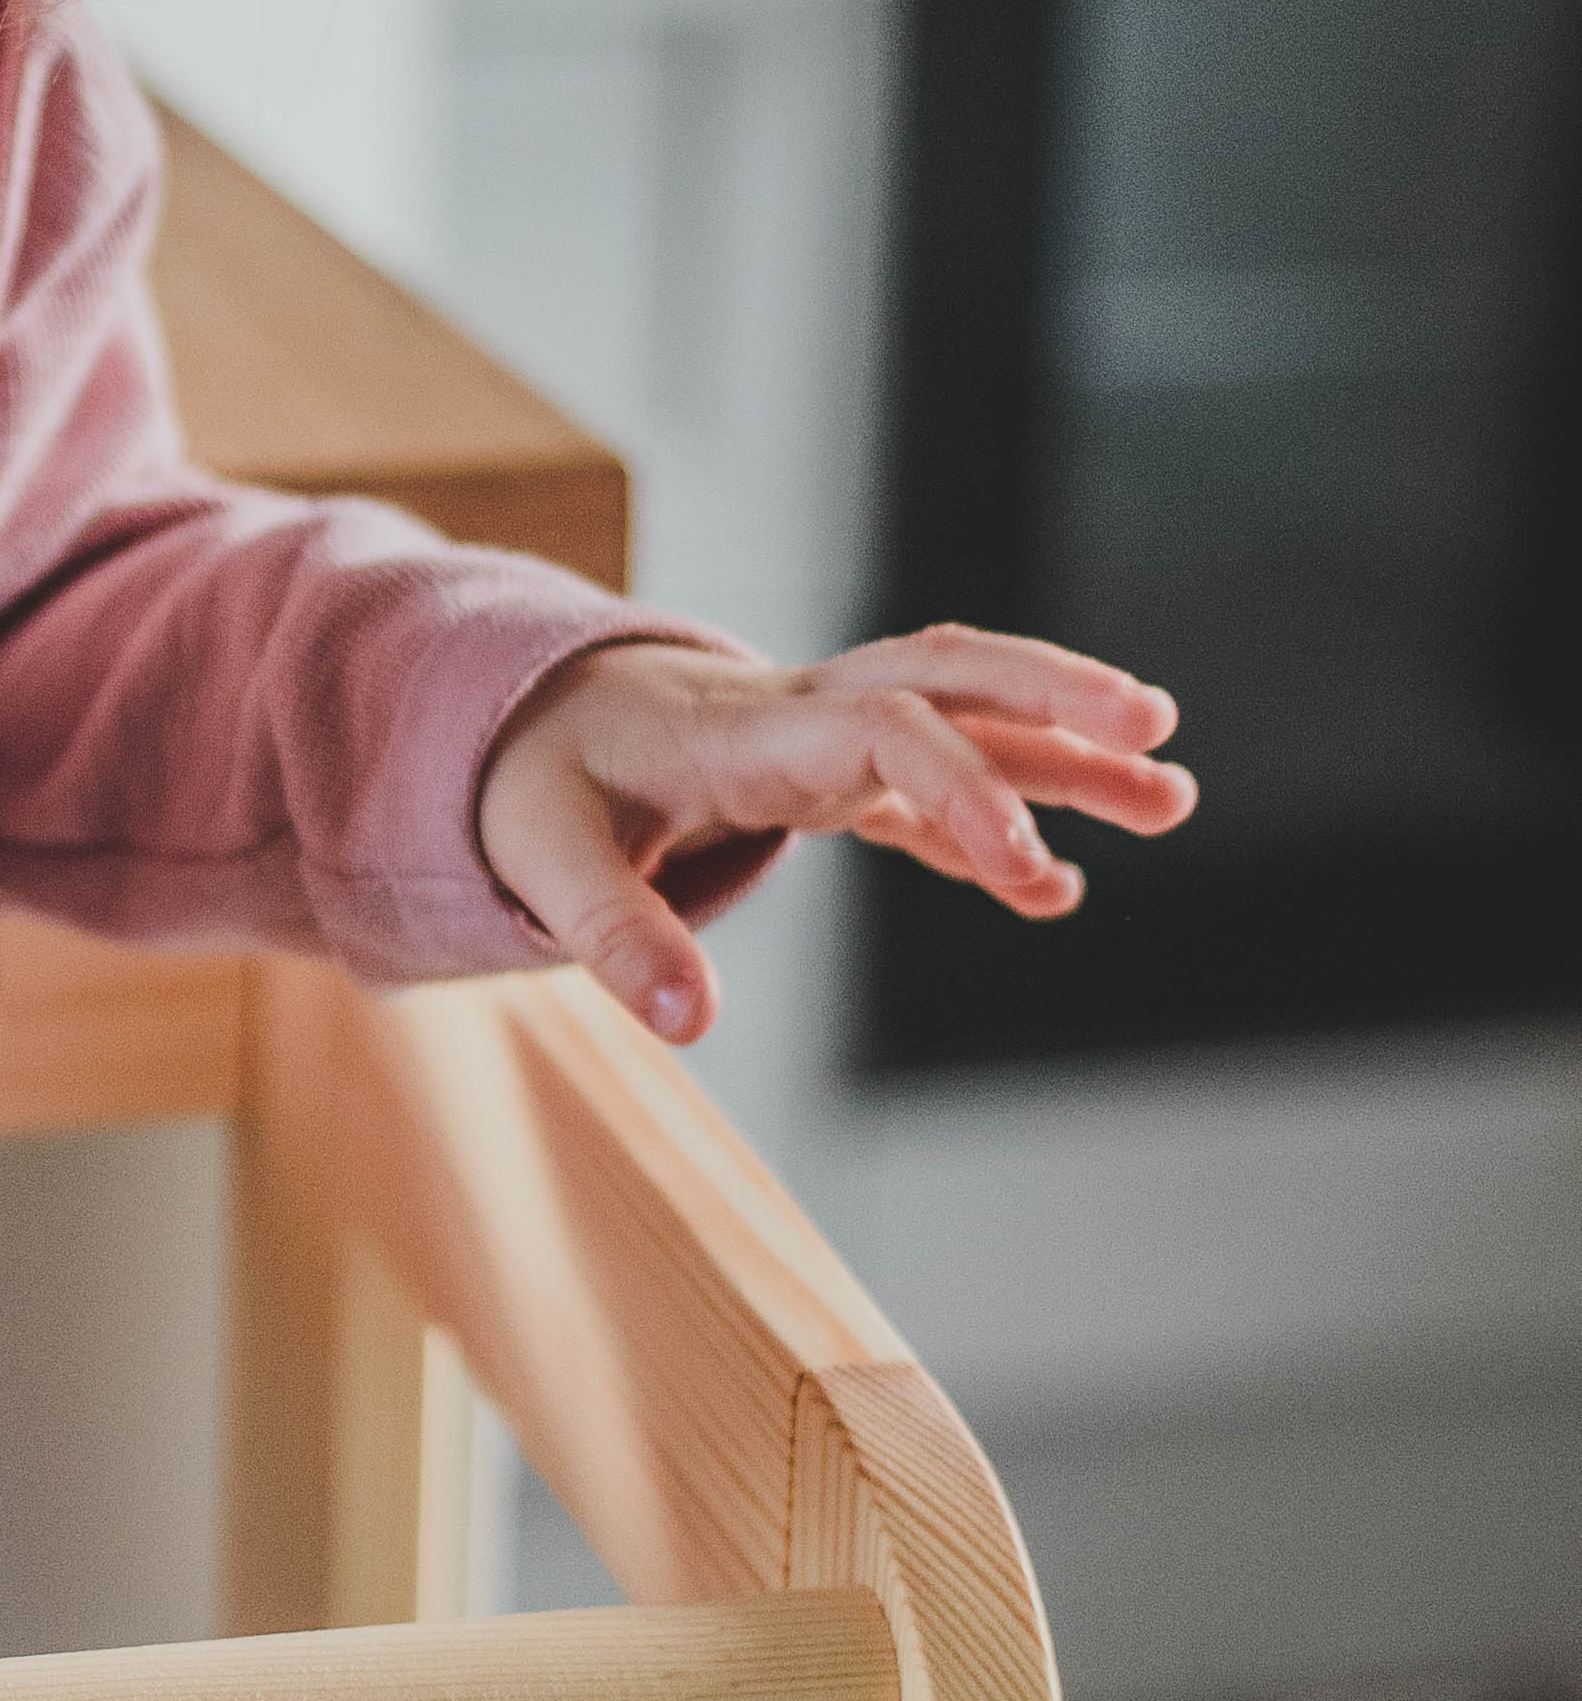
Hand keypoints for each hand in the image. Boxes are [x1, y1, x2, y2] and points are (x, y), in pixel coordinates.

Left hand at [475, 623, 1195, 1048]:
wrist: (528, 721)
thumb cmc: (536, 785)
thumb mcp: (546, 861)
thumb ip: (614, 938)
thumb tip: (689, 1025)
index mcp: (741, 731)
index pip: (876, 729)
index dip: (955, 784)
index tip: (1021, 860)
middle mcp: (801, 715)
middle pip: (947, 675)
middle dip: (1052, 696)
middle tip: (1153, 728)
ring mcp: (827, 737)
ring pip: (966, 718)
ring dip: (1065, 750)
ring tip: (1172, 795)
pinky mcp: (832, 772)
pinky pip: (935, 781)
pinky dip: (999, 821)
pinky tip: (1061, 886)